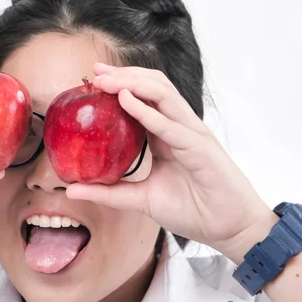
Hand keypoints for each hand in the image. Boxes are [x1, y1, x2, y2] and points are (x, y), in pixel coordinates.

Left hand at [66, 63, 276, 259]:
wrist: (229, 230)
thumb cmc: (192, 210)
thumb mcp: (142, 199)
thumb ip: (110, 192)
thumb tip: (72, 189)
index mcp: (167, 135)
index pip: (144, 98)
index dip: (120, 84)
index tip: (92, 78)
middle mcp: (180, 128)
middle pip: (153, 87)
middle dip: (124, 75)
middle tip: (96, 72)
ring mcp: (192, 135)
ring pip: (164, 95)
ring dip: (133, 83)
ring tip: (106, 81)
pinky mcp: (201, 149)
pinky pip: (171, 126)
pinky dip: (147, 112)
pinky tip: (126, 101)